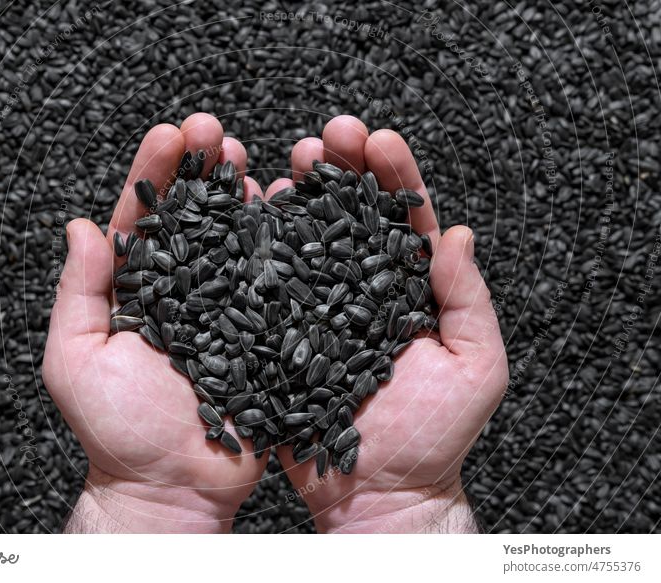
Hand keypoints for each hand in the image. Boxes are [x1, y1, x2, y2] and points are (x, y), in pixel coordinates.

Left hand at [43, 113, 268, 532]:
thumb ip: (79, 294)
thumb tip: (81, 226)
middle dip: (204, 170)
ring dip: (246, 198)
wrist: (174, 488)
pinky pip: (278, 285)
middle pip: (196, 218)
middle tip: (216, 131)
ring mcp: (229, 309)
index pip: (145, 218)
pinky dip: (287, 247)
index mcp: (138, 290)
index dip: (155, 173)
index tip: (170, 132)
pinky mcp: (266, 333)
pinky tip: (293, 213)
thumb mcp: (76, 362)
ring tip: (253, 161)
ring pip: (240, 242)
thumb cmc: (117, 434)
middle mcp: (186, 290)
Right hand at [274, 116, 508, 532]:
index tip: (378, 139)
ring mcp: (319, 310)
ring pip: (307, 243)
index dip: (393, 175)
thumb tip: (457, 233)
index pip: (403, 219)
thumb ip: (469, 300)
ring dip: (298, 200)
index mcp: (411, 290)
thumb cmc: (436, 437)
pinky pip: (271, 289)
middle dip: (340, 171)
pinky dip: (260, 252)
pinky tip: (251, 218)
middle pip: (351, 218)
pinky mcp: (283, 335)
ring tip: (287, 167)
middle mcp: (362, 290)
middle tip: (325, 137)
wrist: (379, 494)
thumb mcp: (476, 367)